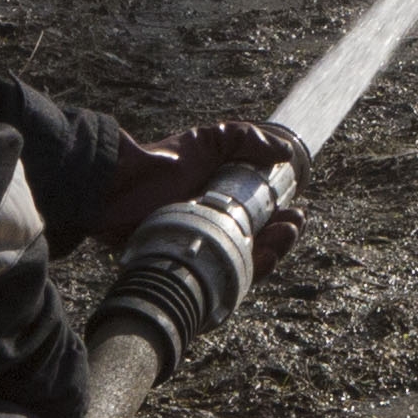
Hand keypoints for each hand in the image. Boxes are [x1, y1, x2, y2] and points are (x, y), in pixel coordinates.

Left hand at [93, 116, 303, 259]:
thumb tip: (287, 152)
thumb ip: (246, 140)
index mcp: (225, 203)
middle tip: (293, 222)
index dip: (284, 216)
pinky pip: (228, 278)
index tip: (297, 207)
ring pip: (250, 262)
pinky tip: (263, 255)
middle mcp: (218, 230)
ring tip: (284, 233)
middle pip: (262, 242)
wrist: (120, 188)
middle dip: (284, 235)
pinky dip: (251, 270)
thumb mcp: (208, 141)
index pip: (264, 216)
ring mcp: (206, 251)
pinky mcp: (193, 270)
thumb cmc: (161, 163)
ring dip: (275, 251)